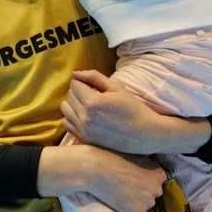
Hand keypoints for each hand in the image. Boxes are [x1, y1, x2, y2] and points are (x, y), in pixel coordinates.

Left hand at [61, 70, 209, 154]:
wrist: (145, 133)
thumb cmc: (133, 108)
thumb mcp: (117, 87)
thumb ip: (93, 77)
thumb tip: (74, 72)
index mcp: (92, 102)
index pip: (74, 84)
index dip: (85, 82)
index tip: (96, 87)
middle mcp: (84, 117)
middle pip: (70, 95)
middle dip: (80, 92)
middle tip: (96, 96)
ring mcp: (84, 130)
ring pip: (65, 109)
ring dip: (75, 104)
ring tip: (90, 106)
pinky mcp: (85, 139)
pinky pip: (67, 124)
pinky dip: (73, 118)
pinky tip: (87, 117)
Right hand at [82, 148, 167, 211]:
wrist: (95, 169)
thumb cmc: (112, 157)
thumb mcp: (137, 156)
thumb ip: (148, 165)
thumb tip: (151, 170)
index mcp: (160, 174)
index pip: (157, 181)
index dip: (144, 180)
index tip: (132, 178)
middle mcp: (158, 189)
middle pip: (152, 195)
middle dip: (142, 193)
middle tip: (125, 187)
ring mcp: (149, 203)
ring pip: (145, 207)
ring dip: (135, 204)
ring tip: (120, 194)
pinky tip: (119, 204)